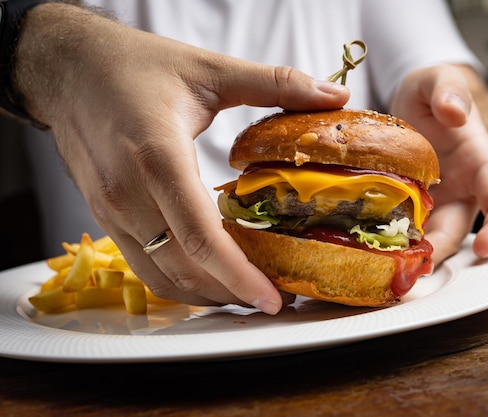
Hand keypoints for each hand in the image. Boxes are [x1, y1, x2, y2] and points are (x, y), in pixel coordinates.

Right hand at [16, 4, 348, 312]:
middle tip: (273, 298)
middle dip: (231, 293)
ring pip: (160, 276)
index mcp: (157, 156)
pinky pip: (143, 264)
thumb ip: (276, 83)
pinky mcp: (104, 216)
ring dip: (205, 292)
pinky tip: (207, 272)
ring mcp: (111, 210)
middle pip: (184, 269)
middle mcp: (128, 193)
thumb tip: (334, 94)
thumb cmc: (131, 65)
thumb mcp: (209, 68)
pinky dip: (179, 278)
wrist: (67, 67)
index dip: (240, 275)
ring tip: (245, 291)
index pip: (201, 237)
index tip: (273, 298)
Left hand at [390, 64, 487, 265]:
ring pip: (429, 236)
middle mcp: (462, 190)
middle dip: (441, 252)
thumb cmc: (433, 91)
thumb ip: (449, 88)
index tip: (487, 248)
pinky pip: (403, 228)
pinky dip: (391, 241)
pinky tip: (369, 248)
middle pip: (459, 231)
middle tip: (416, 270)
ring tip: (388, 266)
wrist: (412, 102)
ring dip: (413, 254)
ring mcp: (436, 200)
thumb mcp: (439, 79)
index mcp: (481, 163)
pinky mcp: (409, 204)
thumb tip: (455, 113)